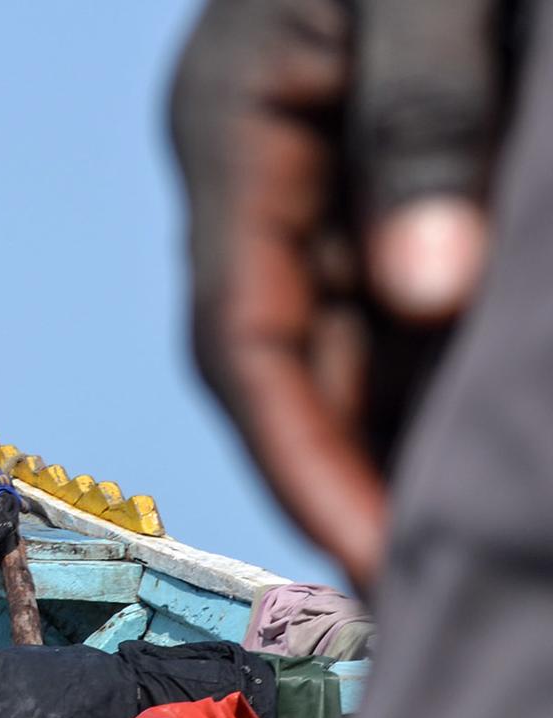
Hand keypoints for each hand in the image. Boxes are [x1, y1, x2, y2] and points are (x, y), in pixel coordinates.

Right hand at [170, 0, 501, 592]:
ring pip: (342, 338)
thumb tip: (429, 294)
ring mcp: (317, 167)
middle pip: (286, 359)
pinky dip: (437, 370)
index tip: (377, 558)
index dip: (302, 457)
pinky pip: (398, 292)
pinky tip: (493, 430)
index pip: (241, 337)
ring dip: (394, 435)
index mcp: (234, 127)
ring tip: (471, 531)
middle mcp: (261, 166)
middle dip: (351, 475)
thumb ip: (419, 127)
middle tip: (436, 581)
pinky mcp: (385, 164)